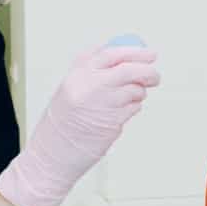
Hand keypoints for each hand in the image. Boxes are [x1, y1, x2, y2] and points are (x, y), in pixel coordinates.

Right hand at [0, 45, 159, 205]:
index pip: (110, 53)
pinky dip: (134, 107)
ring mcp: (101, 105)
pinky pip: (133, 108)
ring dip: (139, 93)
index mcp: (77, 75)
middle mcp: (89, 87)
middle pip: (128, 69)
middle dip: (147, 70)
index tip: (148, 53)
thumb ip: (92, 72)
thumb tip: (123, 57)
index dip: (134, 52)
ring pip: (134, 90)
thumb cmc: (62, 122)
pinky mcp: (112, 122)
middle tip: (154, 74)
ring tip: (129, 98)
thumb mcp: (70, 88)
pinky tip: (122, 112)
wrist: (52, 153)